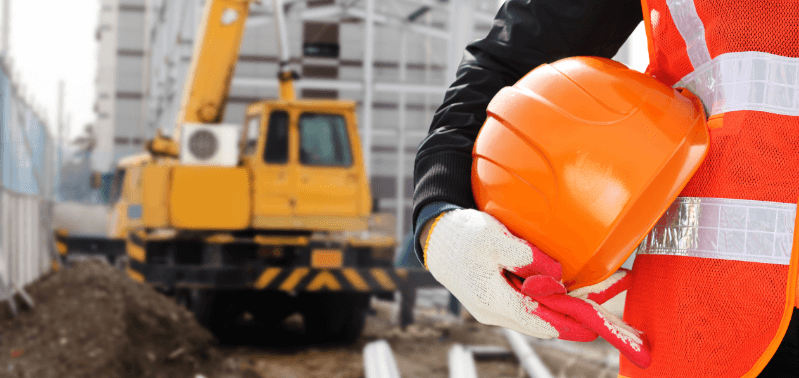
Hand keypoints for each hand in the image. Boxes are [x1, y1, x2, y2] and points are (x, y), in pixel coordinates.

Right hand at [423, 209, 651, 368]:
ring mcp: (492, 308)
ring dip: (557, 310)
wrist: (435, 238)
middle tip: (598, 313)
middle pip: (539, 322)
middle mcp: (493, 311)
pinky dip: (543, 301)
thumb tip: (555, 273)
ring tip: (585, 301)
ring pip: (532, 315)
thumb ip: (524, 255)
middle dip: (569, 318)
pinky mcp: (493, 299)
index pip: (539, 320)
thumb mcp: (493, 237)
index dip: (569, 325)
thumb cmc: (461, 235)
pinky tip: (558, 290)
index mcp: (493, 300)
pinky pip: (524, 306)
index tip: (594, 326)